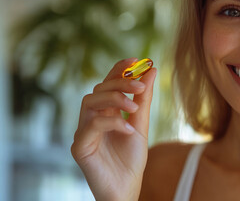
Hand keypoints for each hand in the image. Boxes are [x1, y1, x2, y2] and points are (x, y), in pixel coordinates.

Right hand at [71, 58, 156, 200]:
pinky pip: (91, 124)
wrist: (127, 189)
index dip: (119, 68)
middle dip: (120, 82)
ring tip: (134, 107)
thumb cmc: (131, 160)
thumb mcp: (142, 125)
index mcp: (105, 112)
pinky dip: (112, 122)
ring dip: (114, 98)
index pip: (108, 83)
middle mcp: (91, 118)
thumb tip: (152, 70)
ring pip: (90, 101)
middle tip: (140, 85)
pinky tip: (129, 130)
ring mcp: (83, 131)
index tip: (136, 59)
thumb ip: (144, 99)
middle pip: (98, 88)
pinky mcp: (79, 146)